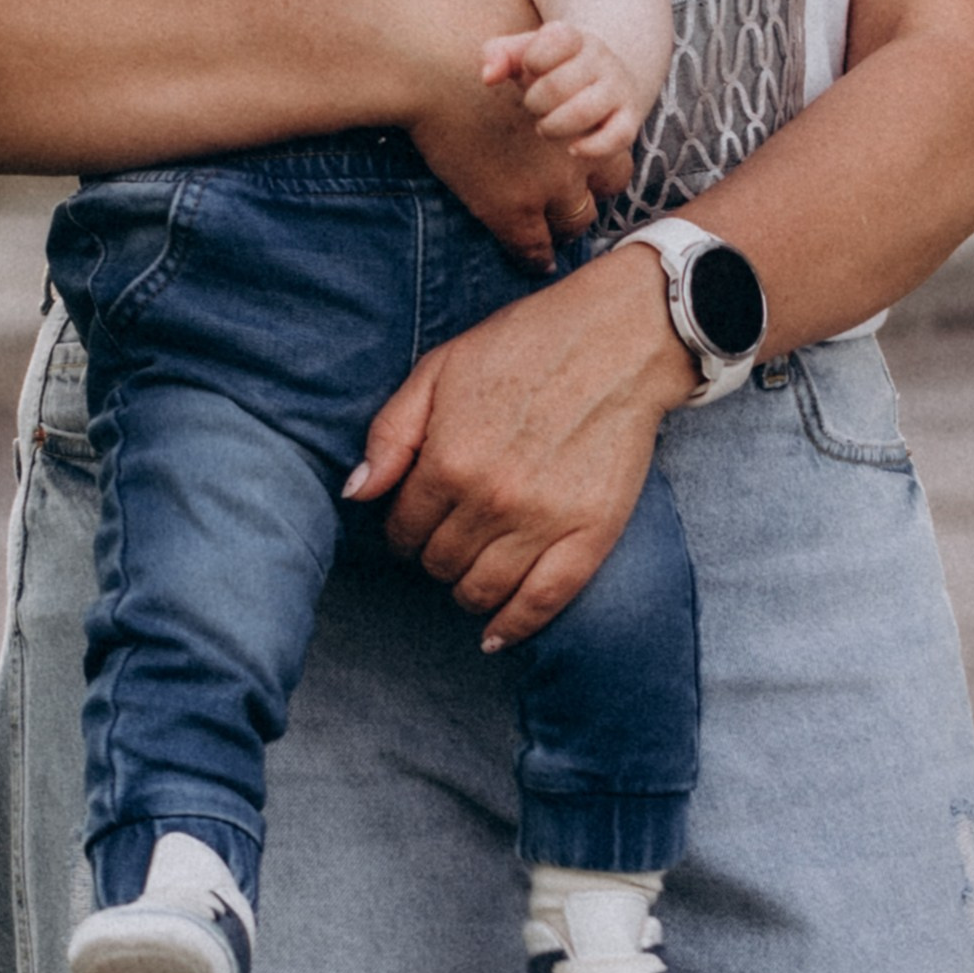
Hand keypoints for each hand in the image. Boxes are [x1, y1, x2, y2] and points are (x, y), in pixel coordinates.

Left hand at [345, 243, 697, 646]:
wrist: (617, 339)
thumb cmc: (524, 344)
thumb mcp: (439, 368)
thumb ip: (391, 432)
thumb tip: (356, 492)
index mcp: (448, 459)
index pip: (402, 527)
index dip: (402, 526)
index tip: (414, 518)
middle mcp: (491, 500)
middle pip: (438, 563)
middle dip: (432, 553)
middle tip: (446, 533)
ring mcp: (542, 523)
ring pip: (481, 591)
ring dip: (465, 588)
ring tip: (470, 568)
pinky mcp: (591, 537)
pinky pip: (542, 604)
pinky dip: (514, 627)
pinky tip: (496, 633)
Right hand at [409, 66, 600, 272]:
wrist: (437, 73)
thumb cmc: (477, 62)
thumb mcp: (528, 67)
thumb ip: (547, 91)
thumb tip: (539, 103)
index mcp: (586, 124)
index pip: (613, 165)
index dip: (596, 176)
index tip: (581, 180)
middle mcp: (575, 160)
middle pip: (596, 197)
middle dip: (582, 204)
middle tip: (565, 208)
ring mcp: (545, 188)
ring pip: (572, 224)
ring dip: (561, 230)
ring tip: (549, 235)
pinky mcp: (510, 210)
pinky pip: (535, 248)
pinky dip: (535, 257)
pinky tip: (533, 260)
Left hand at [481, 19, 645, 178]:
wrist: (600, 72)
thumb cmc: (549, 64)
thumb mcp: (522, 51)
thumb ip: (497, 54)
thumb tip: (488, 77)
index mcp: (572, 36)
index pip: (552, 41)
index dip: (531, 61)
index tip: (531, 68)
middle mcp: (600, 58)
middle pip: (558, 86)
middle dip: (535, 102)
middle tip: (534, 106)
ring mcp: (617, 87)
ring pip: (585, 112)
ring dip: (554, 127)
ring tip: (545, 127)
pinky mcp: (629, 118)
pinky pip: (618, 137)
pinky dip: (593, 148)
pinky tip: (572, 150)